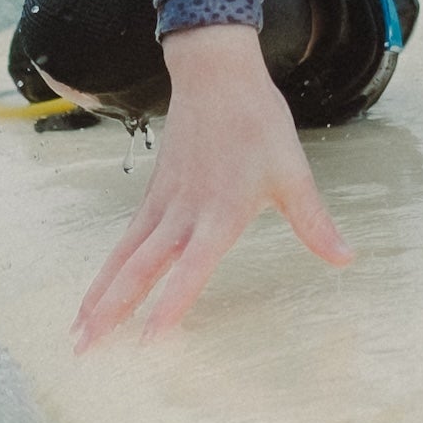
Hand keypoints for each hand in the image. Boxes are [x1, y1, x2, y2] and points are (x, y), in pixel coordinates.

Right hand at [71, 25, 350, 345]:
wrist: (215, 74)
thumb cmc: (256, 122)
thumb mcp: (292, 172)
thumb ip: (313, 222)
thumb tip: (345, 259)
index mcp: (219, 211)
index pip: (192, 266)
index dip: (172, 302)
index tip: (150, 338)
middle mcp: (183, 212)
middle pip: (140, 268)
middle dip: (112, 311)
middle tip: (85, 348)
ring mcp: (162, 203)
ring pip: (124, 257)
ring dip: (99, 296)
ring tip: (77, 333)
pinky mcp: (153, 195)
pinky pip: (125, 240)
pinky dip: (107, 270)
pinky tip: (95, 294)